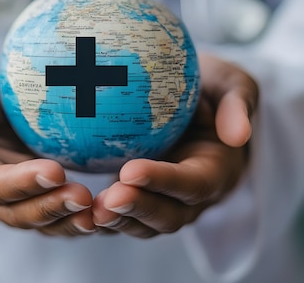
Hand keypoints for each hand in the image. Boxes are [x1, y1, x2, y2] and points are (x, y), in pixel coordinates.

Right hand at [0, 51, 96, 235]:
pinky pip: (59, 203)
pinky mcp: (38, 189)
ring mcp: (15, 194)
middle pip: (17, 212)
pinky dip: (83, 209)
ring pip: (42, 218)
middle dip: (50, 210)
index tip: (54, 171)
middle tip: (85, 198)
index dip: (19, 184)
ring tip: (104, 210)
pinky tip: (116, 199)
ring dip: (70, 218)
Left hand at [91, 53, 258, 237]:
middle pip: (166, 216)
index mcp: (214, 171)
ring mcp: (160, 202)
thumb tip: (239, 134)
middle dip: (137, 210)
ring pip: (140, 223)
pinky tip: (67, 202)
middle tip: (105, 199)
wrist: (187, 103)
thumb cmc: (207, 88)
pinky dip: (97, 215)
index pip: (192, 184)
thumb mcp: (229, 83)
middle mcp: (188, 197)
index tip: (131, 170)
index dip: (164, 182)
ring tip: (86, 209)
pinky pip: (118, 215)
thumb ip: (237, 102)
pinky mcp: (135, 200)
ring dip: (115, 220)